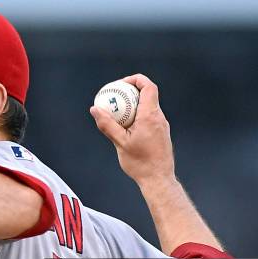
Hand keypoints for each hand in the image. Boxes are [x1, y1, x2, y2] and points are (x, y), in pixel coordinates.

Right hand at [90, 73, 175, 187]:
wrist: (158, 179)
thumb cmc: (140, 163)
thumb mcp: (120, 143)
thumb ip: (107, 124)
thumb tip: (95, 109)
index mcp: (150, 116)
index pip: (148, 86)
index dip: (135, 79)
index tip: (120, 84)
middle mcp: (159, 117)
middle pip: (148, 94)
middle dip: (130, 91)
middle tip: (114, 96)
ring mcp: (162, 125)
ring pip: (148, 106)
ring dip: (133, 105)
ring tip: (118, 112)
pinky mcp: (161, 133)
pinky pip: (149, 117)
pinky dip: (138, 115)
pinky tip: (126, 127)